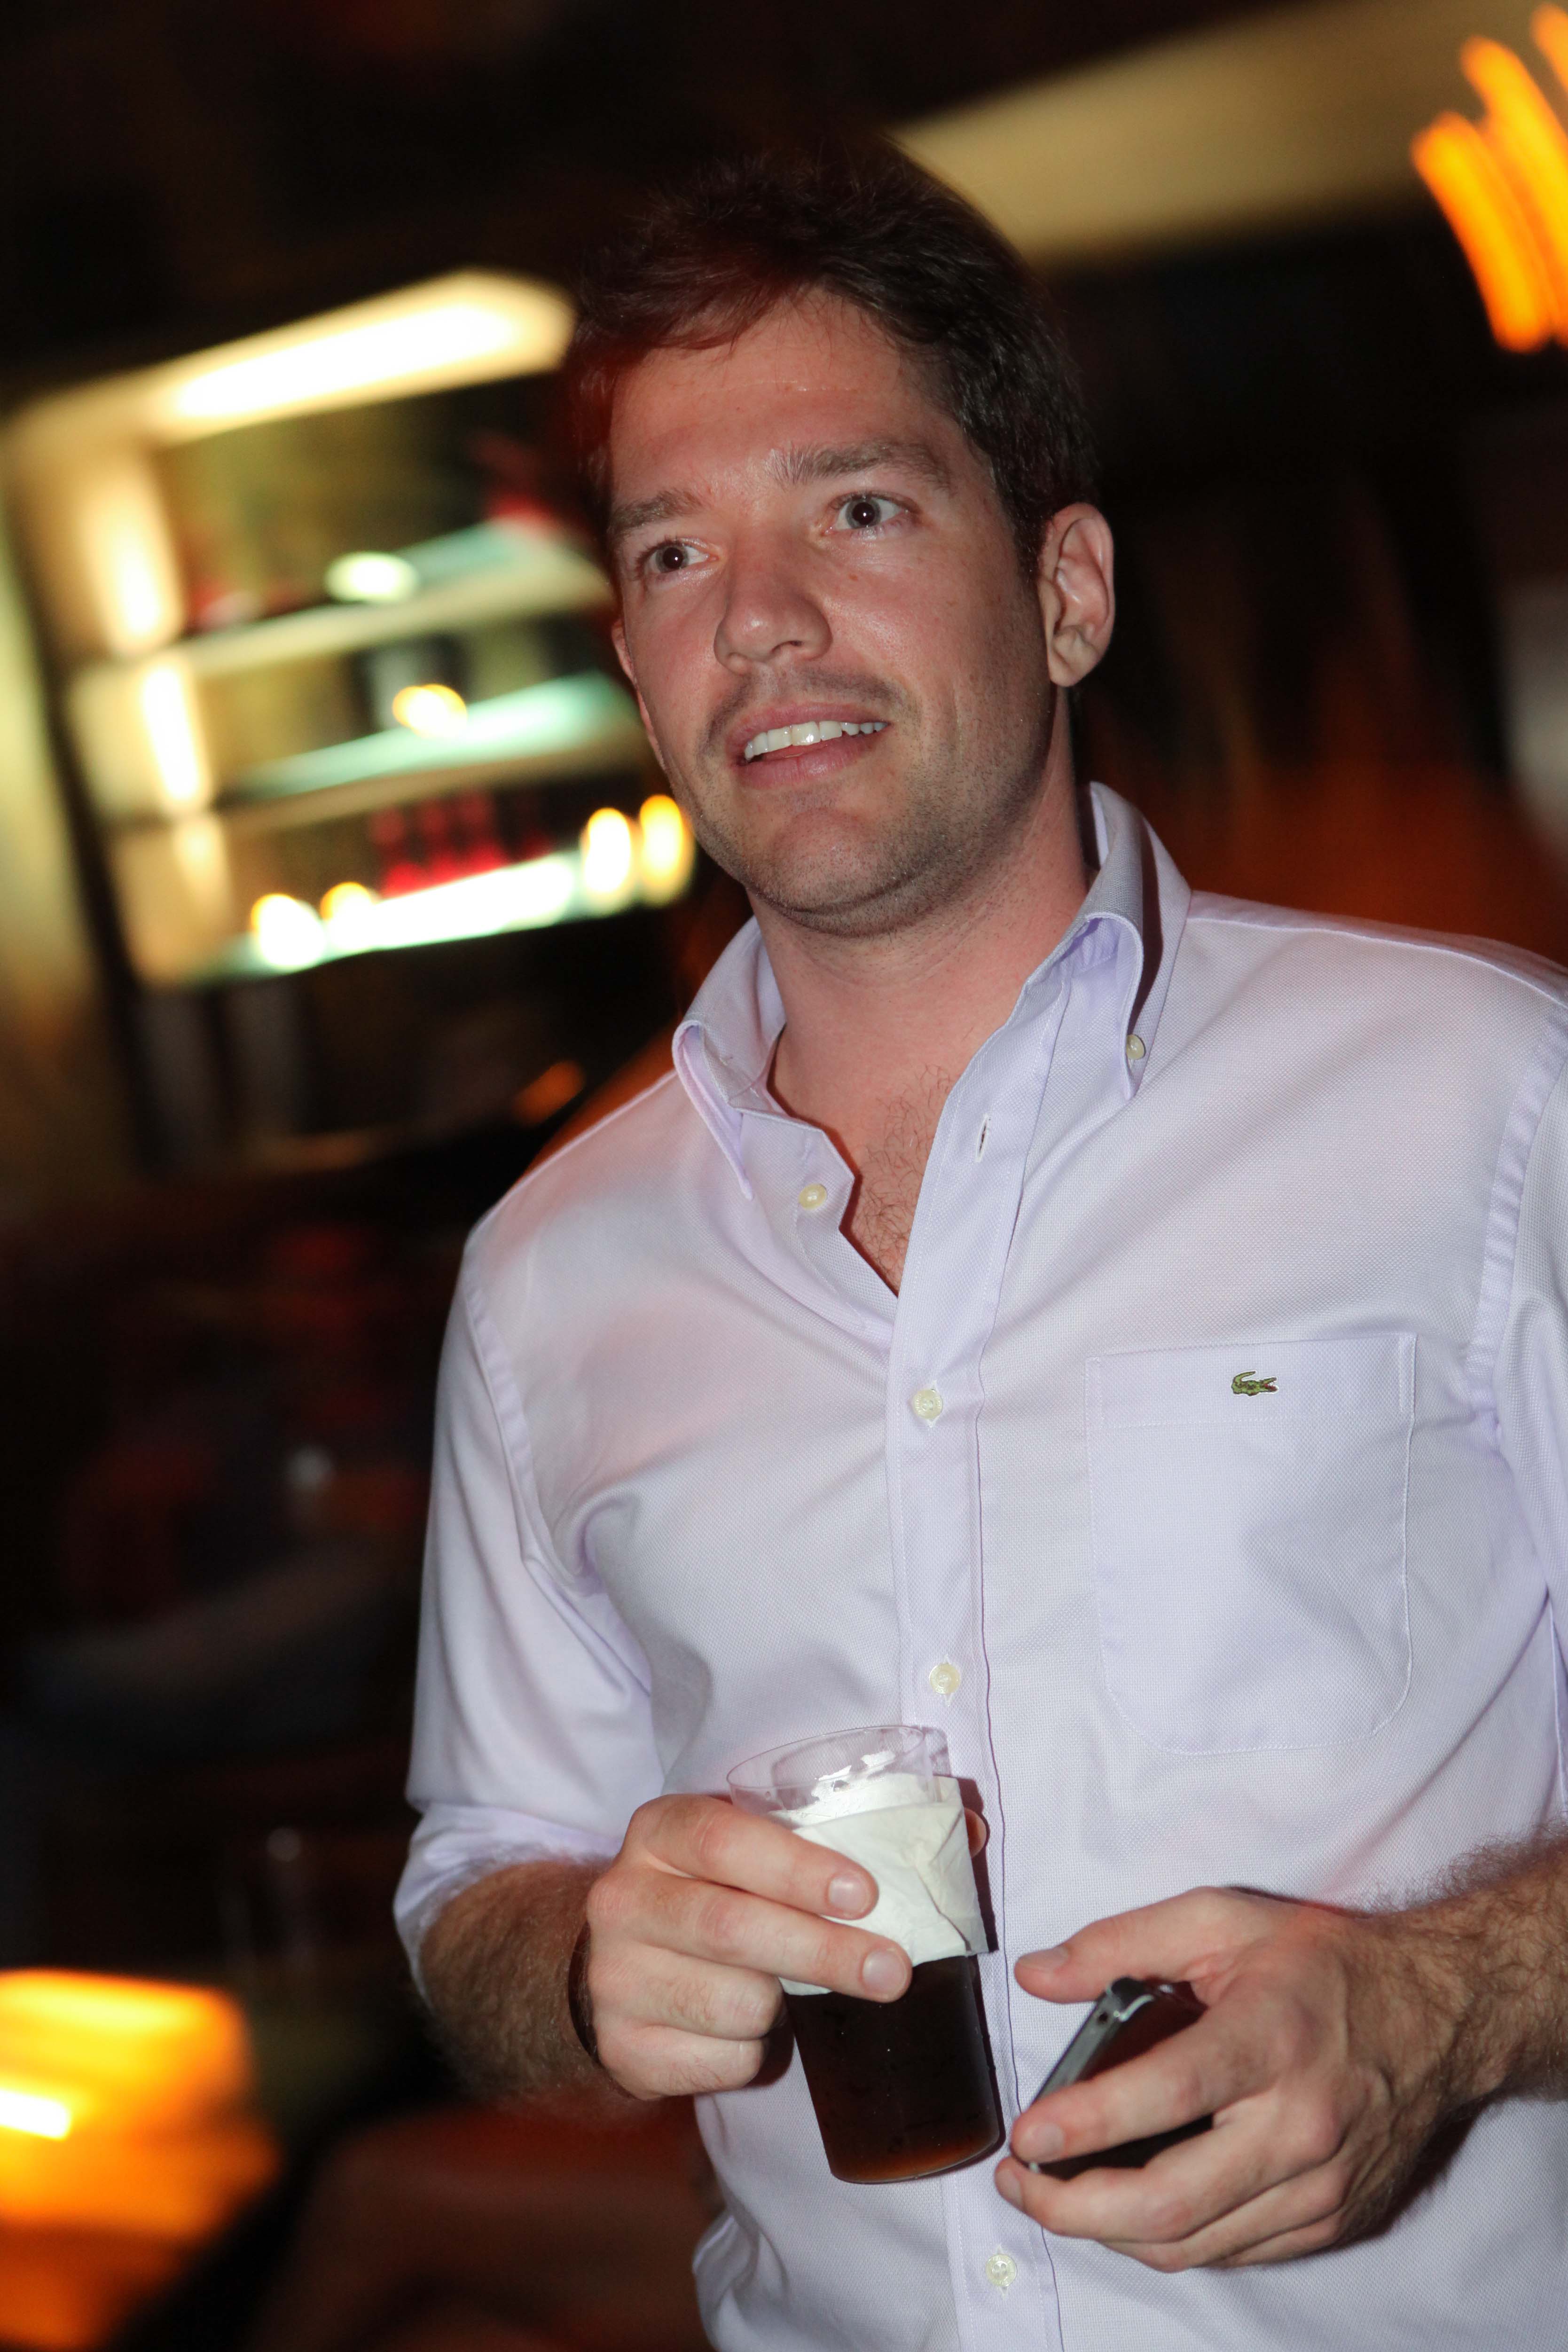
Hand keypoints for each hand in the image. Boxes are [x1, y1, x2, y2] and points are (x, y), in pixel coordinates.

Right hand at [582, 1794, 912, 2099]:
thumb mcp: (757, 1850)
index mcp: (660, 1831)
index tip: (865, 1894)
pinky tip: (741, 2025)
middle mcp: (624, 1897)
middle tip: (893, 1970)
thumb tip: (966, 1830)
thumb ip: (851, 1837)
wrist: (616, 1968)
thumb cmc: (717, 1895)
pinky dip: (751, 2052)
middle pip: (731, 1928)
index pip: (723, 1840)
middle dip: (822, 1953)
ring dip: (784, 2006)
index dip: (796, 1867)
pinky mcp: (622, 2048)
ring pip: (732, 2003)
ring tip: (787, 1990)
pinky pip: (719, 2062)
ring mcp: (614, 1978)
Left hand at [996, 1886, 1472, 2268]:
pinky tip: (1127, 2207)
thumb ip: (1121, 1943)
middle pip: (1171, 2202)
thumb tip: (1037, 1975)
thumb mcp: (1221, 1918)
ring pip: (1193, 2244)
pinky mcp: (1331, 2220)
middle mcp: (1299, 2126)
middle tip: (1018, 2183)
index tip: (1026, 2134)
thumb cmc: (1323, 1963)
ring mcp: (1319, 2186)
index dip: (1087, 2123)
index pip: (1168, 2095)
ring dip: (1107, 2233)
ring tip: (1055, 2197)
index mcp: (1271, 2037)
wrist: (1440, 2014)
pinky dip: (1169, 2239)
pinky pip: (1231, 2251)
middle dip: (1074, 2208)